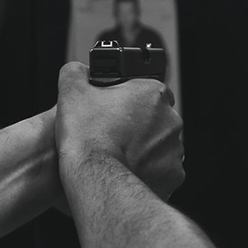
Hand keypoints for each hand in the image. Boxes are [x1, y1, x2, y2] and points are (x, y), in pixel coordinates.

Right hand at [56, 62, 184, 200]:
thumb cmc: (87, 135)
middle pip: (157, 120)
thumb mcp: (71, 90)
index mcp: (154, 94)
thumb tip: (80, 72)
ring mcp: (175, 149)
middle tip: (116, 134)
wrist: (94, 176)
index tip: (118, 111)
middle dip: (140, 127)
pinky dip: (149, 172)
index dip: (131, 101)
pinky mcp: (173, 175)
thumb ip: (77, 73)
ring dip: (146, 150)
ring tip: (120, 155)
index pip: (150, 92)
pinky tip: (129, 171)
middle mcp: (171, 120)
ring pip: (161, 147)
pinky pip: (163, 172)